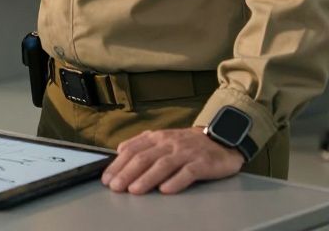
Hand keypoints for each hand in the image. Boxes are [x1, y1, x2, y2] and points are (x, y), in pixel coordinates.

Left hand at [101, 128, 244, 194]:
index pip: (132, 150)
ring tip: (134, 190)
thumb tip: (120, 150)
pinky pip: (188, 172)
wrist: (221, 139)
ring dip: (146, 178)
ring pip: (163, 165)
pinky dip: (176, 181)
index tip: (107, 179)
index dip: (118, 165)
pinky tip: (165, 190)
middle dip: (127, 173)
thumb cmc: (189, 143)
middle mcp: (169, 143)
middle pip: (144, 158)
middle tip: (115, 187)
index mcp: (157, 137)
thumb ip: (142, 143)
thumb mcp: (163, 138)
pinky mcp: (203, 163)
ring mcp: (186, 153)